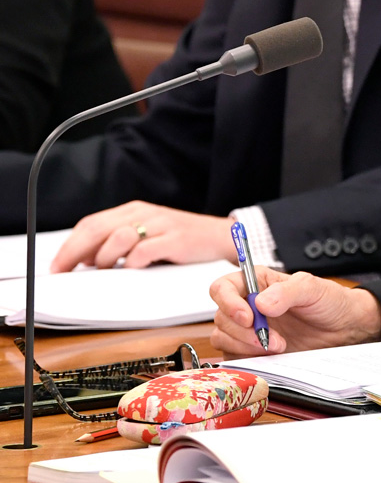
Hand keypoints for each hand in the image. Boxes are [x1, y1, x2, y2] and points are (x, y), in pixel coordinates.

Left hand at [50, 202, 235, 271]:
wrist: (220, 236)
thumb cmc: (180, 239)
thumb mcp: (147, 234)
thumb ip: (119, 241)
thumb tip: (84, 259)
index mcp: (133, 210)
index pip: (92, 223)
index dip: (70, 245)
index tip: (57, 266)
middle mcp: (144, 213)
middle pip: (98, 229)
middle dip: (75, 253)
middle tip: (64, 272)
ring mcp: (160, 225)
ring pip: (118, 237)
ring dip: (104, 257)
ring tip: (104, 269)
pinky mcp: (175, 239)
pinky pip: (144, 251)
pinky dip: (131, 263)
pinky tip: (130, 269)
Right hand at [209, 267, 380, 356]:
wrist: (344, 327)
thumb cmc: (329, 301)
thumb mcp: (312, 288)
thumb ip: (287, 291)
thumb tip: (260, 303)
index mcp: (257, 282)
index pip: (222, 287)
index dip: (228, 302)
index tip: (248, 317)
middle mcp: (248, 304)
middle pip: (222, 317)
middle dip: (243, 331)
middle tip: (270, 338)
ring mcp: (249, 329)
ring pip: (223, 338)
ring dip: (247, 346)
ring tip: (278, 346)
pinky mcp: (253, 349)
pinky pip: (234, 356)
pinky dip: (249, 358)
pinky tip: (271, 355)